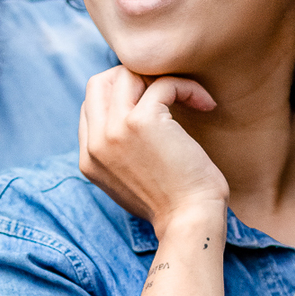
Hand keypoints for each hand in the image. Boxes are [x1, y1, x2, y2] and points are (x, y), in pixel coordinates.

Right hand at [78, 66, 229, 237]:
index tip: (156, 105)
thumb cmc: (172, 203)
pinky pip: (162, 83)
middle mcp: (95, 143)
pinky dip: (187, 87)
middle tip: (166, 93)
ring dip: (160, 78)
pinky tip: (205, 104)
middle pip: (99, 82)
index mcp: (89, 158)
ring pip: (126, 74)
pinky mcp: (140, 122)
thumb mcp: (132, 180)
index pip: (91, 105)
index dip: (123, 96)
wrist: (189, 222)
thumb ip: (121, 151)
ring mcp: (114, 131)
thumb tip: (131, 117)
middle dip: (134, 77)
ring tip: (188, 96)